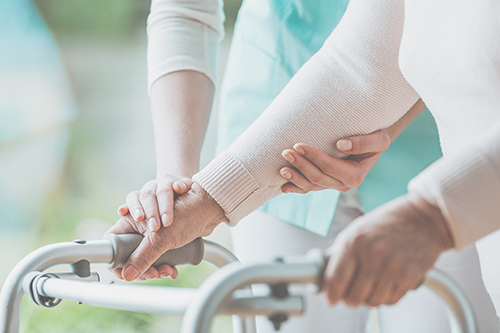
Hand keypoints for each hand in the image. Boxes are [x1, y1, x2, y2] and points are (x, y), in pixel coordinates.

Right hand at [106, 182, 226, 280]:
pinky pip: (157, 257)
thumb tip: (128, 275)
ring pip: (144, 257)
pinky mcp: (163, 239)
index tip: (127, 272)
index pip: (112, 241)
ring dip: (154, 267)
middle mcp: (138, 224)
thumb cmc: (188, 209)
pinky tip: (173, 268)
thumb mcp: (162, 236)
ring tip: (167, 270)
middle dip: (142, 266)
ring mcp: (151, 232)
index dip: (116, 259)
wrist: (212, 205)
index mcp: (131, 217)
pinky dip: (164, 264)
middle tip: (155, 273)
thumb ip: (144, 255)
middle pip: (128, 253)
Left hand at [280, 129, 390, 192]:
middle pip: (317, 177)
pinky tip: (283, 187)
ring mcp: (333, 185)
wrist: (373, 142)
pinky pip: (308, 188)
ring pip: (310, 186)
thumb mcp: (379, 139)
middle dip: (300, 165)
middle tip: (285, 152)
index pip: (329, 167)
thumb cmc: (377, 137)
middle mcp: (343, 184)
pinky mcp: (325, 183)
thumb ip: (363, 143)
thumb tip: (340, 145)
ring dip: (295, 178)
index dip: (313, 157)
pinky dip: (296, 188)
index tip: (298, 145)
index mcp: (355, 176)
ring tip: (281, 168)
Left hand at [322, 193, 453, 306]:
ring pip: (372, 302)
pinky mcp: (410, 276)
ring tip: (370, 287)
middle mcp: (372, 255)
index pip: (335, 279)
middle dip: (350, 299)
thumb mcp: (357, 229)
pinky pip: (391, 300)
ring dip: (369, 299)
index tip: (331, 299)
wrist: (423, 218)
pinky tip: (386, 285)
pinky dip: (385, 297)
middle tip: (351, 294)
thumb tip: (327, 276)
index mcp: (354, 241)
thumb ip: (342, 252)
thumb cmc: (387, 223)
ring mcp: (392, 267)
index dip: (331, 295)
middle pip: (353, 297)